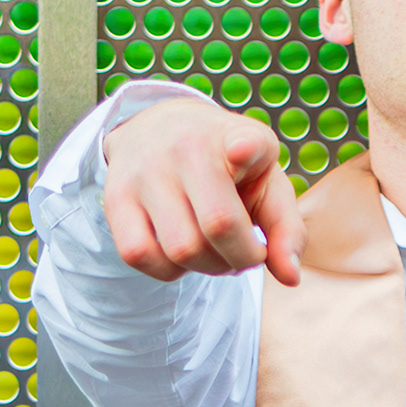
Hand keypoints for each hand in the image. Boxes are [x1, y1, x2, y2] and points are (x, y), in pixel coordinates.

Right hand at [101, 97, 304, 286]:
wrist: (159, 128)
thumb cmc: (228, 167)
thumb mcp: (267, 183)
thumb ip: (287, 230)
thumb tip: (289, 278)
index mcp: (238, 136)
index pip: (242, 141)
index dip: (245, 149)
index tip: (242, 150)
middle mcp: (187, 146)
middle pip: (218, 226)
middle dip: (240, 259)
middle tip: (244, 252)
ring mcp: (146, 170)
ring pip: (181, 249)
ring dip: (205, 268)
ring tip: (214, 251)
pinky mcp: (116, 196)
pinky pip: (140, 255)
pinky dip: (167, 270)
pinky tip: (180, 253)